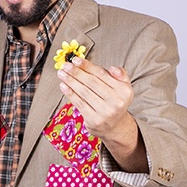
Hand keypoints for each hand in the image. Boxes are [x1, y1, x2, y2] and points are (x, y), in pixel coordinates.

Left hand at [57, 56, 146, 172]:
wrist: (115, 126)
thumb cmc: (115, 101)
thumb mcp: (124, 87)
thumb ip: (121, 75)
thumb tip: (112, 68)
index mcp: (124, 91)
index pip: (102, 75)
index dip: (87, 66)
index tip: (76, 60)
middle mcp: (116, 102)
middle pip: (92, 83)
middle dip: (77, 72)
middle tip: (66, 65)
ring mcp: (105, 112)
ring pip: (84, 92)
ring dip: (70, 81)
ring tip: (62, 73)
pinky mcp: (94, 120)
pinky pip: (79, 103)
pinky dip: (70, 93)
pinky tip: (63, 85)